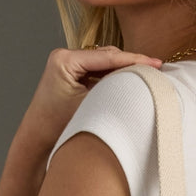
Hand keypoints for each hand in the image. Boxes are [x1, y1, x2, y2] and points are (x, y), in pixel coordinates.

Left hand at [20, 46, 162, 149]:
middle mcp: (64, 55)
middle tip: (157, 69)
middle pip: (107, 55)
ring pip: (105, 62)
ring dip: (124, 68)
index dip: (135, 60)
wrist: (37, 139)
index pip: (107, 56)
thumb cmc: (59, 127)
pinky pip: (98, 70)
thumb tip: (141, 78)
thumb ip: (114, 88)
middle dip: (131, 62)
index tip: (157, 63)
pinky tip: (131, 80)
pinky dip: (114, 75)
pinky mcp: (71, 72)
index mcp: (65, 60)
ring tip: (148, 74)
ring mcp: (67, 62)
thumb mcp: (91, 106)